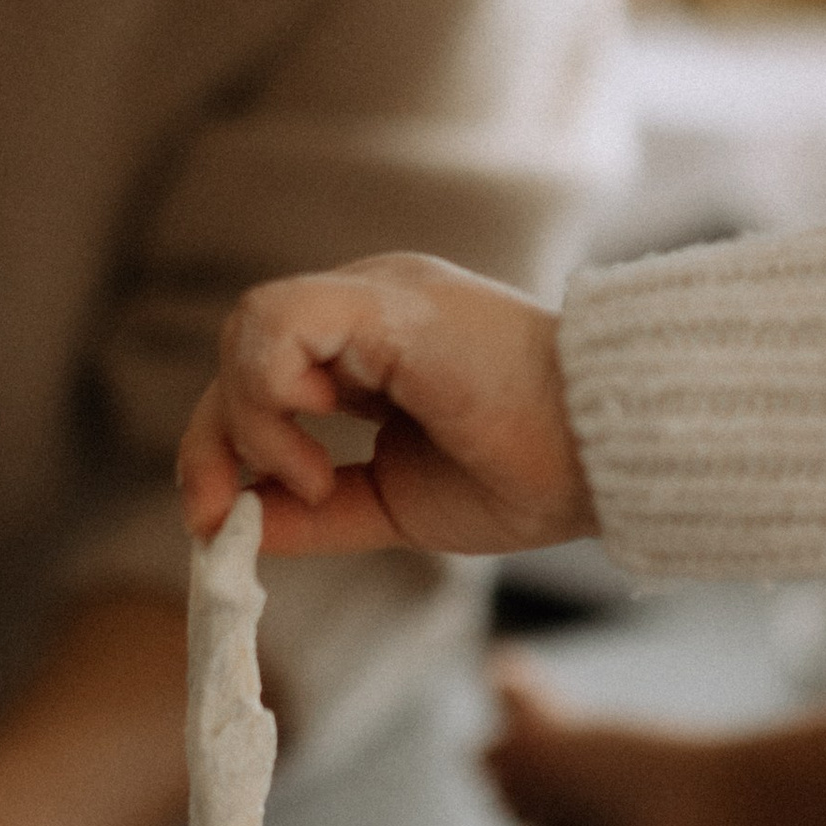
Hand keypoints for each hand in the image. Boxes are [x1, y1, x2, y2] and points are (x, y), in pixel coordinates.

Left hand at [178, 252, 593, 556]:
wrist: (613, 451)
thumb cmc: (535, 475)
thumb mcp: (396, 505)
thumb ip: (319, 514)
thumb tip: (235, 530)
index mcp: (376, 349)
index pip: (265, 378)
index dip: (226, 446)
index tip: (218, 525)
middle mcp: (369, 309)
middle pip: (244, 352)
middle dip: (212, 439)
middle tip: (219, 518)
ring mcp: (378, 295)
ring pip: (250, 326)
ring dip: (250, 418)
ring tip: (312, 477)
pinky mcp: (386, 300)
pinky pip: (278, 319)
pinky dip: (271, 390)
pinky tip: (319, 440)